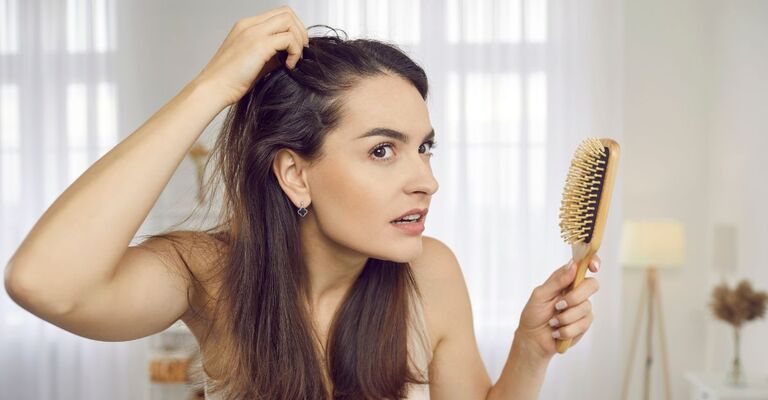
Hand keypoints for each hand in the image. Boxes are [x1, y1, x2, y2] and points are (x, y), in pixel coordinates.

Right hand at [193, 5, 309, 106]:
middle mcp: (250, 25)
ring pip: (289, 21)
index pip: (278, 15)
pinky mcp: (259, 45)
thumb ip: (271, 54)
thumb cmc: (229, 81)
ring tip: (294, 60)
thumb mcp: (254, 62)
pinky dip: (294, 52)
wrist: (213, 89)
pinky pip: (288, 39)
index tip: (296, 48)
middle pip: (286, 13)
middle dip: (300, 31)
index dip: (293, 29)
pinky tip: (288, 66)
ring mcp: (253, 33)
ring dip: (298, 41)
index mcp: (247, 27)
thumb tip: (289, 55)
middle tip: (300, 52)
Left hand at [514, 255, 600, 360]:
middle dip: (575, 297)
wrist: (533, 339)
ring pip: (586, 307)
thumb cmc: (534, 314)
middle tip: (559, 305)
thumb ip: (557, 281)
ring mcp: (582, 308)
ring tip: (552, 322)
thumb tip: (573, 265)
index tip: (593, 267)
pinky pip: (583, 324)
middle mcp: (576, 292)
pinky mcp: (584, 324)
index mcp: (565, 280)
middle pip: (592, 285)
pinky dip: (566, 330)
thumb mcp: (540, 295)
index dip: (592, 262)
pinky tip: (556, 331)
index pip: (583, 266)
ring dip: (565, 318)